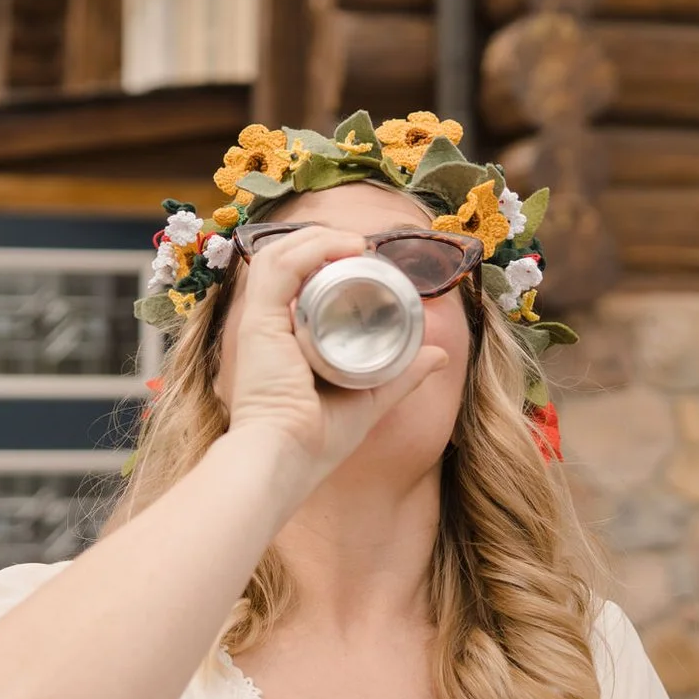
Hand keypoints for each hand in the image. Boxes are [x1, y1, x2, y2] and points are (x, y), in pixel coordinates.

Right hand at [219, 226, 449, 473]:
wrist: (285, 460)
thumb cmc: (317, 441)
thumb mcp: (371, 397)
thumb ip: (402, 376)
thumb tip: (440, 355)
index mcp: (281, 339)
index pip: (293, 282)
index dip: (324, 260)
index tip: (365, 259)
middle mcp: (266, 325)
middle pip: (286, 261)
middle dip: (324, 242)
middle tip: (364, 248)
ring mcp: (259, 322)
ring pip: (281, 255)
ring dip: (320, 239)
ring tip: (357, 243)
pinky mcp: (258, 323)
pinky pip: (280, 267)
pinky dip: (311, 249)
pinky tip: (343, 246)